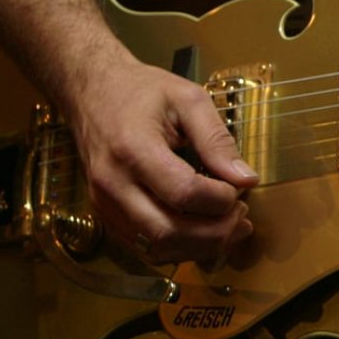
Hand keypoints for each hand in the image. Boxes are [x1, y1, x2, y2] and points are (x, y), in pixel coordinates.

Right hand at [66, 57, 258, 263]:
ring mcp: (104, 203)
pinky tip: (204, 231)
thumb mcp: (188, 99)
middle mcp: (113, 183)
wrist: (92, 91)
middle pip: (168, 231)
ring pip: (156, 247)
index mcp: (132, 149)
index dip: (220, 199)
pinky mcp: (106, 213)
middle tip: (241, 215)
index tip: (239, 188)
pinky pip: (144, 246)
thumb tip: (246, 179)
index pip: (183, 193)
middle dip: (215, 232)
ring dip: (200, 245)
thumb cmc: (139, 90)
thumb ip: (217, 139)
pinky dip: (179, 246)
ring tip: (230, 225)